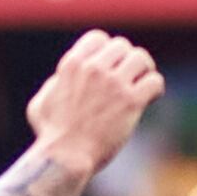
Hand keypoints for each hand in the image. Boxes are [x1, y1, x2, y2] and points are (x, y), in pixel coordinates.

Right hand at [25, 31, 165, 176]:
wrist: (65, 157)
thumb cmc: (51, 135)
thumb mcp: (40, 103)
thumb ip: (54, 86)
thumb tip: (62, 79)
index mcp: (72, 65)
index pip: (99, 38)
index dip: (108, 50)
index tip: (111, 64)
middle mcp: (94, 69)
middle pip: (122, 46)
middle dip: (127, 60)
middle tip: (130, 77)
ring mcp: (113, 84)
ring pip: (141, 58)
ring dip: (145, 69)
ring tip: (143, 83)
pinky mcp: (130, 102)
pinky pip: (154, 81)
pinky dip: (155, 88)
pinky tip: (150, 98)